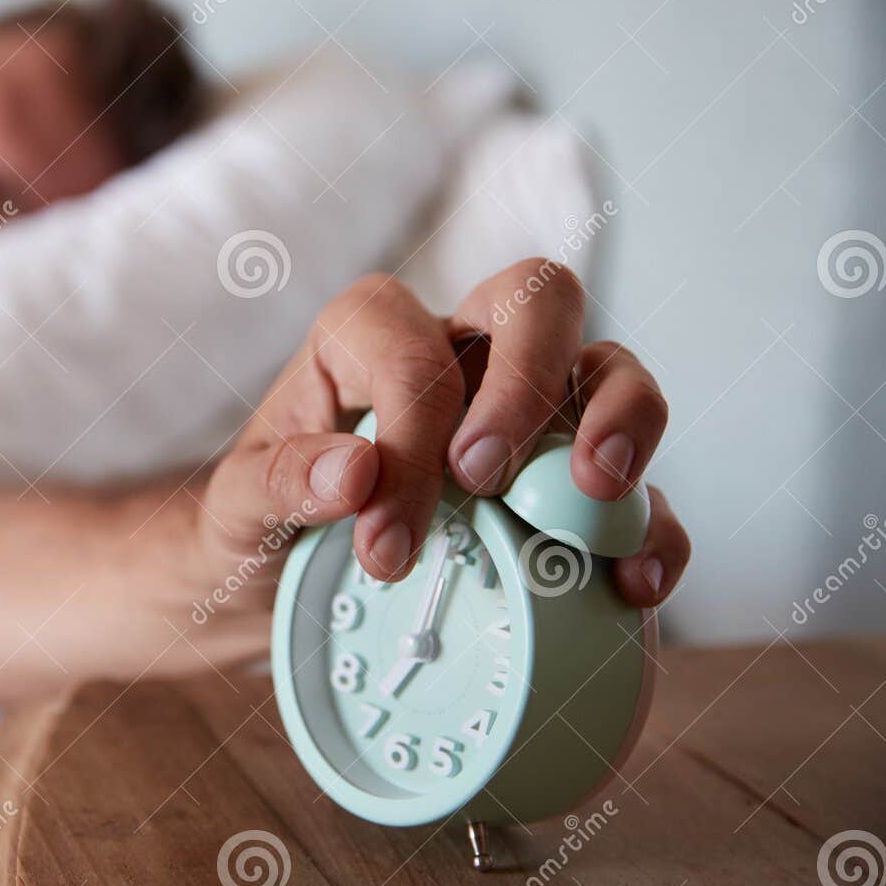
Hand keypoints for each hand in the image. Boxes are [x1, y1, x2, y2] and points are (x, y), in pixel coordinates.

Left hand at [201, 260, 690, 610]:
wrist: (274, 586)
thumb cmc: (257, 523)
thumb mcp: (235, 507)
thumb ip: (279, 481)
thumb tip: (354, 470)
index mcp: (369, 336)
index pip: (412, 347)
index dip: (409, 437)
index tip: (385, 541)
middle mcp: (460, 352)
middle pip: (537, 298)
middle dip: (526, 380)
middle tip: (484, 479)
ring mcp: (526, 413)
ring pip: (610, 366)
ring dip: (620, 419)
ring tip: (597, 498)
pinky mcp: (564, 487)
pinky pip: (637, 485)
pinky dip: (650, 524)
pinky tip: (633, 581)